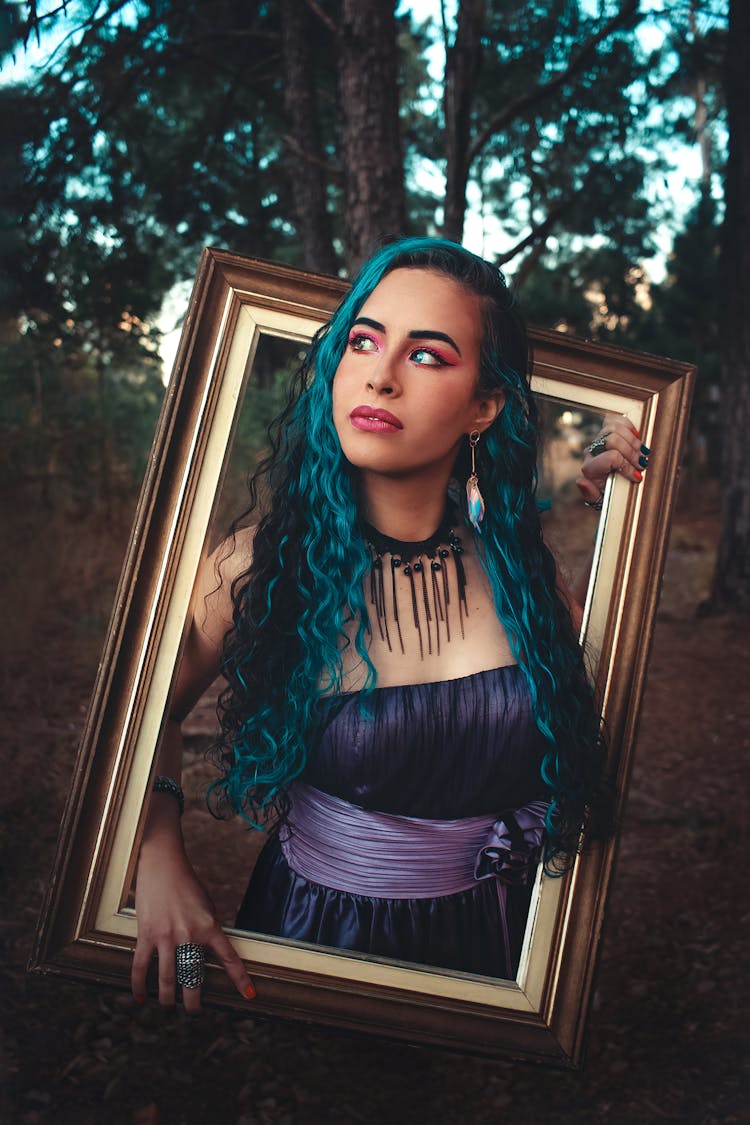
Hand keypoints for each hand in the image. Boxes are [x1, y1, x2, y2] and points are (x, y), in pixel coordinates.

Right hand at [131, 839, 255, 1012]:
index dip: (240, 978)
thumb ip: (208, 930)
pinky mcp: (146, 934)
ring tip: (168, 1009)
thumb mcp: (207, 906)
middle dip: (194, 1002)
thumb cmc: (187, 885)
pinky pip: (141, 967)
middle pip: (193, 978)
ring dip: (168, 999)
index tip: (249, 995)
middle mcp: (189, 934)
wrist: (162, 864)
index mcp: (209, 926)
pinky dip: (139, 986)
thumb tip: (210, 955)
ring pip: (167, 979)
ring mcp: (166, 936)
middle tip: (194, 1013)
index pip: (228, 957)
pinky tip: (141, 998)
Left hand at [576, 413, 649, 507]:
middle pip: (613, 440)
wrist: (607, 487)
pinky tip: (636, 436)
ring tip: (641, 453)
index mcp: (590, 468)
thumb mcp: (600, 501)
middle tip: (642, 464)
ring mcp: (598, 440)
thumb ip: (591, 495)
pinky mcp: (605, 433)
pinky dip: (627, 425)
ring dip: (632, 440)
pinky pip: (614, 420)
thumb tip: (581, 481)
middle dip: (632, 452)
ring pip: (614, 428)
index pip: (611, 457)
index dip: (627, 466)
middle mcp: (591, 452)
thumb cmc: (606, 495)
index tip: (637, 476)